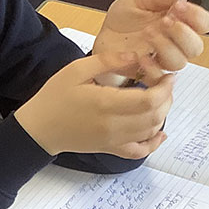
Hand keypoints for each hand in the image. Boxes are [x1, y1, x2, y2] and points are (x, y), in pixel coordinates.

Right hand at [14, 52, 172, 157]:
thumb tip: (135, 56)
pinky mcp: (110, 148)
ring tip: (159, 98)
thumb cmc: (54, 97)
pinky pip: (139, 152)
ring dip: (162, 114)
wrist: (39, 129)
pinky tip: (160, 132)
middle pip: (155, 116)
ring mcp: (113, 140)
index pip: (149, 100)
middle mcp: (113, 126)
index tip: (169, 76)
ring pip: (151, 131)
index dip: (165, 88)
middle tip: (165, 84)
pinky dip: (154, 144)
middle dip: (167, 99)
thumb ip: (108, 61)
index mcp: (106, 103)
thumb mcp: (76, 70)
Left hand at [93, 0, 208, 75]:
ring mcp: (163, 59)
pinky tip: (140, 55)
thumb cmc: (124, 18)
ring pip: (179, 62)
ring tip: (147, 33)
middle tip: (165, 21)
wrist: (104, 36)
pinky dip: (151, 68)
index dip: (196, 16)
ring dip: (165, 46)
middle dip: (182, 33)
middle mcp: (175, 42)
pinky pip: (159, 78)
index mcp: (179, 22)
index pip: (203, 23)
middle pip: (195, 47)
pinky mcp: (148, 73)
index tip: (179, 6)